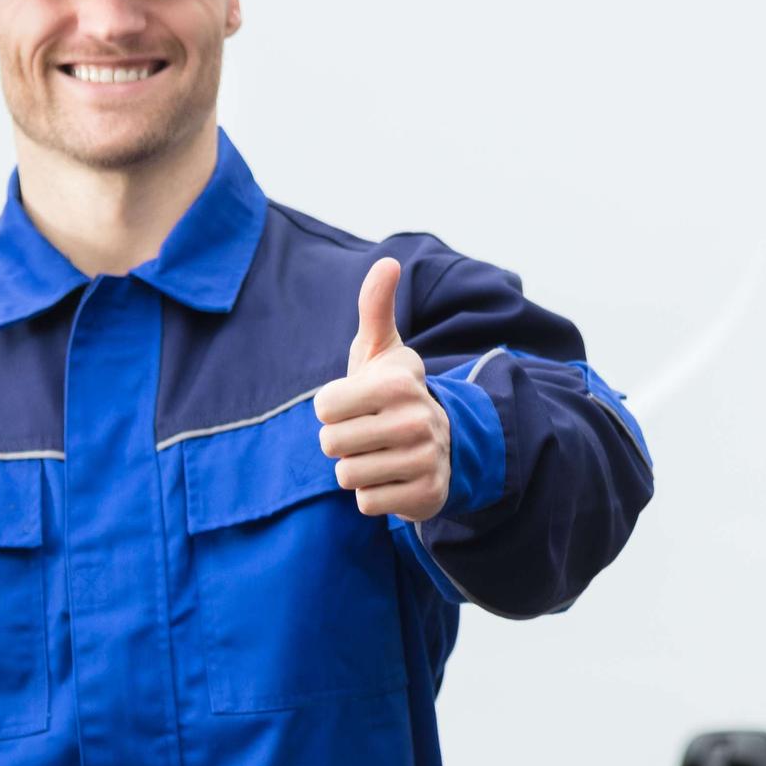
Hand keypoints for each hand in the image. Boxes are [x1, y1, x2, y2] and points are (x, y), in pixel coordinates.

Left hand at [314, 256, 449, 521]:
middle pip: (331, 445)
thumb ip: (375, 307)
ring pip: (347, 476)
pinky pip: (366, 503)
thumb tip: (387, 262)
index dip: (332, 409)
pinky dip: (373, 494)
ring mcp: (423, 459)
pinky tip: (393, 477)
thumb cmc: (393, 392)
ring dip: (356, 469)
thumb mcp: (383, 350)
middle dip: (341, 441)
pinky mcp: (426, 494)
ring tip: (380, 454)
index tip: (357, 404)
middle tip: (368, 432)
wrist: (442, 442)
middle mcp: (414, 421)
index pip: (323, 408)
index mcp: (396, 384)